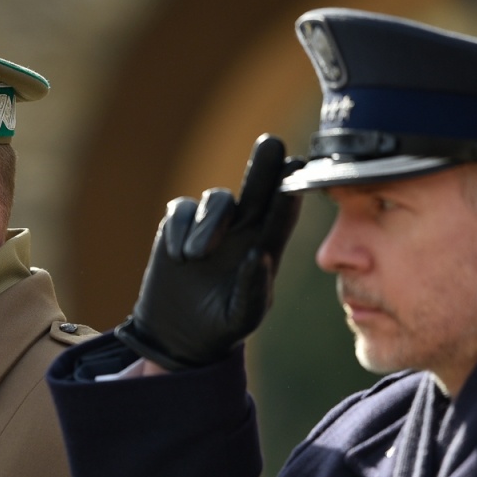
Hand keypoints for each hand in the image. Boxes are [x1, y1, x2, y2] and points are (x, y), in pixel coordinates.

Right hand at [115, 134, 302, 369]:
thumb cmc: (220, 326)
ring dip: (209, 223)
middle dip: (265, 165)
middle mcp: (243, 229)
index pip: (282, 214)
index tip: (298, 170)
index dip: (290, 192)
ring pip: (217, 198)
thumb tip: (259, 257)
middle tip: (273, 143)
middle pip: (258, 187)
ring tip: (197, 257)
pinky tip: (180, 258)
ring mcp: (210, 224)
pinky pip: (182, 210)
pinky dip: (180, 229)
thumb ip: (254, 290)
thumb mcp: (242, 317)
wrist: (178, 333)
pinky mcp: (179, 225)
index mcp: (266, 247)